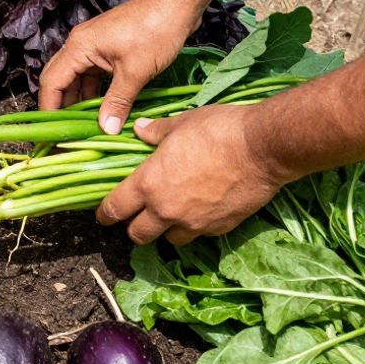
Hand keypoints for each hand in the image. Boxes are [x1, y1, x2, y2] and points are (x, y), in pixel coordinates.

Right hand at [39, 0, 200, 132]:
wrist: (177, 2)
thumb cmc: (156, 29)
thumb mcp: (136, 72)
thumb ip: (117, 102)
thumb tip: (106, 129)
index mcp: (79, 47)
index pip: (52, 82)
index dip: (49, 108)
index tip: (53, 132)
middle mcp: (81, 44)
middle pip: (60, 79)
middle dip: (62, 106)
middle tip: (67, 132)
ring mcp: (95, 45)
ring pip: (79, 78)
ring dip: (81, 100)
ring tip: (86, 126)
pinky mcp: (109, 48)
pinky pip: (94, 74)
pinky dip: (97, 92)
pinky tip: (104, 109)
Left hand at [97, 105, 294, 244]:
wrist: (262, 148)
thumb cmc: (217, 130)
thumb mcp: (180, 123)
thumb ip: (155, 132)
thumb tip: (139, 130)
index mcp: (149, 183)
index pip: (116, 208)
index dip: (105, 214)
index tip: (102, 216)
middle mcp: (167, 209)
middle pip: (138, 234)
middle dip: (134, 228)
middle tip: (138, 218)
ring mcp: (194, 223)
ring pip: (170, 240)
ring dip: (166, 231)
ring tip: (172, 216)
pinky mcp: (219, 228)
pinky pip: (200, 234)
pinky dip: (196, 227)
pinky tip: (201, 211)